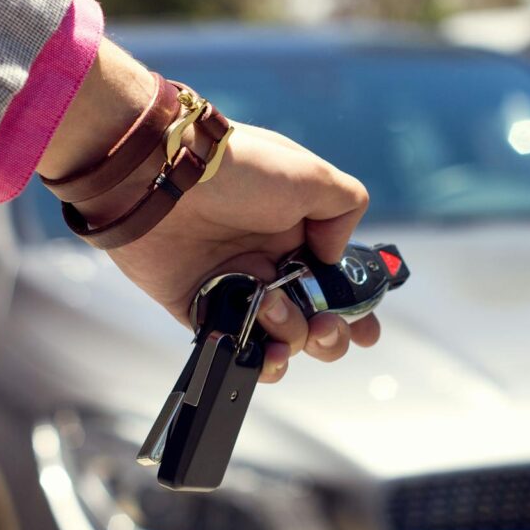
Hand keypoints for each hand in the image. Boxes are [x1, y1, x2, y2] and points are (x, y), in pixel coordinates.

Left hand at [38, 39, 379, 381]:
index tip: (367, 329)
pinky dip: (257, 360)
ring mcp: (237, 286)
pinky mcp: (200, 307)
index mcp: (299, 232)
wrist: (162, 175)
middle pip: (315, 318)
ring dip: (292, 336)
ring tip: (272, 308)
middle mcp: (271, 262)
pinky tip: (266, 355)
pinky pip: (235, 345)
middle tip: (326, 326)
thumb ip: (344, 209)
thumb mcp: (310, 174)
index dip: (356, 308)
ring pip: (281, 337)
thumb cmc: (237, 168)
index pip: (337, 279)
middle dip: (331, 334)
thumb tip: (335, 256)